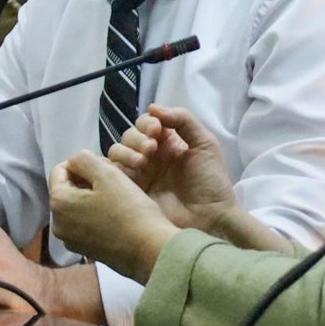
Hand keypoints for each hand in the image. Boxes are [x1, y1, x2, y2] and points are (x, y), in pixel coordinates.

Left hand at [47, 150, 180, 279]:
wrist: (149, 251)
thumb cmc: (129, 210)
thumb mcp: (107, 174)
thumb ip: (83, 159)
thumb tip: (76, 161)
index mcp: (58, 203)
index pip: (60, 170)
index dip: (83, 163)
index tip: (105, 167)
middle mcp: (58, 224)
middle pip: (68, 189)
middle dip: (87, 180)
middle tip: (114, 180)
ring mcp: (71, 240)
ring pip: (77, 206)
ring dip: (93, 197)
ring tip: (118, 198)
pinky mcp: (85, 250)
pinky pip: (85, 224)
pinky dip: (97, 215)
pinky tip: (117, 216)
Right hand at [107, 103, 240, 233]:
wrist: (211, 217)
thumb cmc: (211, 181)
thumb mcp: (205, 144)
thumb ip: (183, 120)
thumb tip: (153, 108)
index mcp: (168, 143)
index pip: (146, 123)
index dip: (147, 123)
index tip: (157, 130)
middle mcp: (151, 156)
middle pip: (129, 136)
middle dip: (137, 138)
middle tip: (151, 149)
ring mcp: (140, 174)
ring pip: (117, 152)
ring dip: (126, 151)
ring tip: (143, 162)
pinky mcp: (131, 192)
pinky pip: (114, 174)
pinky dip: (117, 167)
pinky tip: (133, 170)